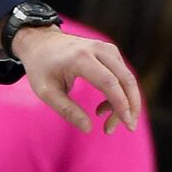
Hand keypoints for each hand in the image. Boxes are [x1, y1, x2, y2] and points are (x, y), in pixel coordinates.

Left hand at [11, 25, 140, 134]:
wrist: (40, 42)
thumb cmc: (41, 68)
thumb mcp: (46, 91)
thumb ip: (66, 110)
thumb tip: (88, 129)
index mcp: (79, 58)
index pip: (109, 82)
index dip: (121, 104)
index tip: (127, 124)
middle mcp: (97, 49)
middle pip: (125, 80)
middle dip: (131, 106)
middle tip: (128, 128)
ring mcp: (106, 48)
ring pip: (127, 78)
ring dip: (126, 102)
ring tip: (107, 122)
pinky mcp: (110, 51)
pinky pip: (123, 75)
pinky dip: (120, 94)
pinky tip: (104, 107)